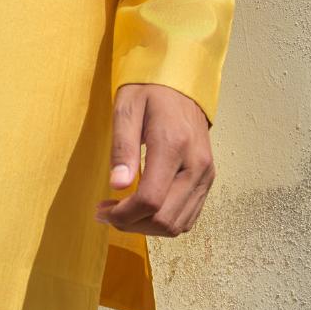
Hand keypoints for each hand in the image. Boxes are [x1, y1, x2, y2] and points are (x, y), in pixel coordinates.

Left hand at [92, 83, 214, 236]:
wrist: (181, 82)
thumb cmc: (149, 91)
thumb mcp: (126, 109)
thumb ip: (122, 147)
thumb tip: (117, 185)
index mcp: (173, 145)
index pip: (151, 200)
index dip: (124, 214)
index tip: (102, 210)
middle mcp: (196, 164)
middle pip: (165, 219)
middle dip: (132, 224)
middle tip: (107, 212)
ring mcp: (206, 174)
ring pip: (178, 224)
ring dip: (146, 227)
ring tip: (123, 212)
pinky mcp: (208, 179)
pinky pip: (188, 217)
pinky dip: (164, 221)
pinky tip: (144, 209)